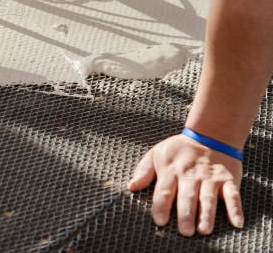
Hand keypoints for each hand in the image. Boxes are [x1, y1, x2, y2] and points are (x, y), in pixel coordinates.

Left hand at [128, 134, 243, 235]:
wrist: (210, 135)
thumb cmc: (179, 150)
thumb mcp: (156, 153)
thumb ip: (143, 171)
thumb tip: (131, 186)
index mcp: (171, 170)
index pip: (164, 190)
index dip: (162, 205)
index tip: (160, 221)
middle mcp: (190, 175)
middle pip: (187, 196)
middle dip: (186, 213)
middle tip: (184, 231)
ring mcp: (210, 178)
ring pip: (208, 197)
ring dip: (207, 214)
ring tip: (204, 230)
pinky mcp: (228, 179)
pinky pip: (233, 194)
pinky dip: (235, 208)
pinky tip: (236, 222)